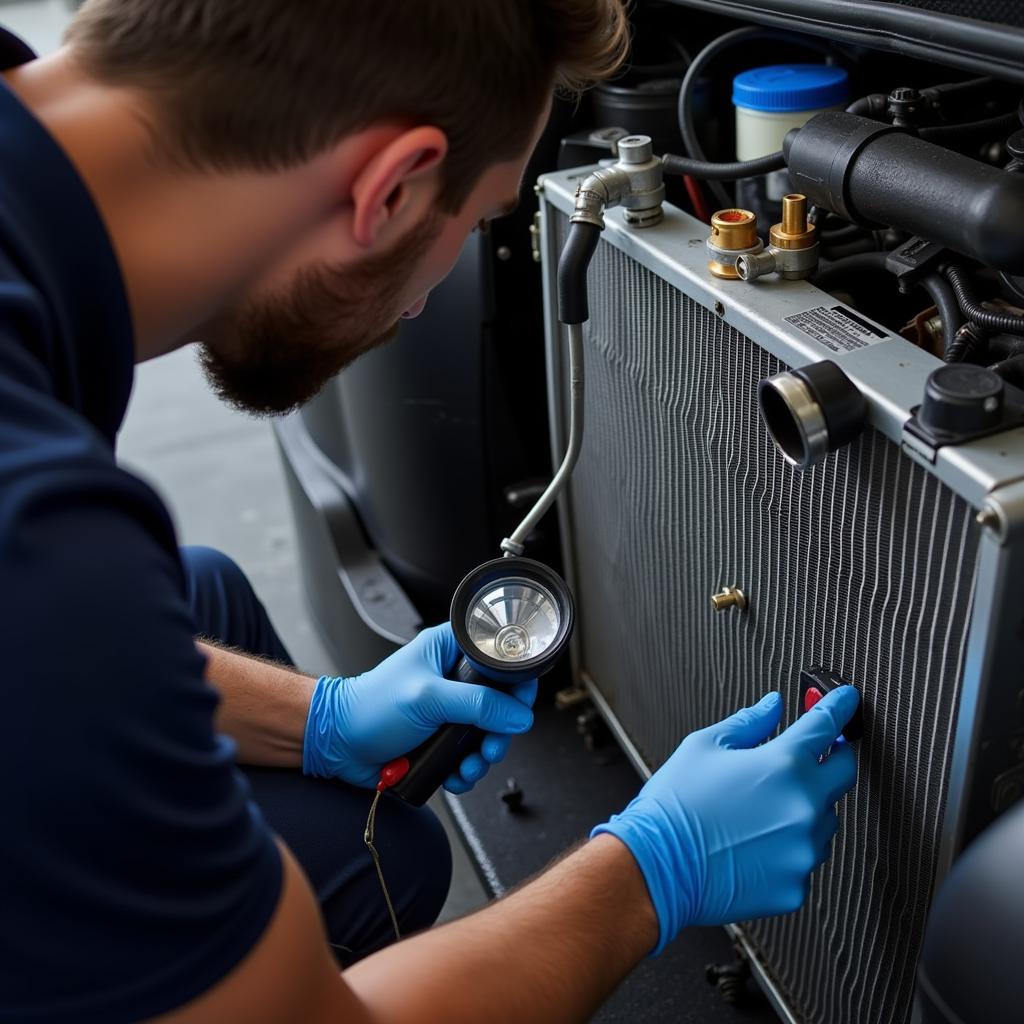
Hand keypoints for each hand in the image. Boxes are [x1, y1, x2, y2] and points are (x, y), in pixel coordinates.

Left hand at [302, 623, 536, 790]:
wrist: (339, 744)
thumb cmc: (370, 706)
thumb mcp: (428, 698)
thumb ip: (477, 704)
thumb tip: (516, 715)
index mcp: (450, 650)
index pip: (500, 658)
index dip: (515, 681)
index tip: (519, 704)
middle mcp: (454, 678)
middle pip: (501, 702)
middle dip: (500, 730)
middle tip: (491, 745)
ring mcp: (449, 710)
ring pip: (488, 733)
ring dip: (484, 755)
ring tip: (469, 766)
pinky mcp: (443, 738)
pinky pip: (470, 755)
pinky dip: (467, 769)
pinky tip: (454, 773)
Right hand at [592, 687, 858, 953]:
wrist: (657, 867)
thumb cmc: (675, 804)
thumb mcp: (704, 746)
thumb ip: (749, 722)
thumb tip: (773, 705)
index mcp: (784, 764)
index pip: (827, 725)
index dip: (839, 706)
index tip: (848, 699)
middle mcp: (805, 806)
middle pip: (844, 772)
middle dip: (833, 757)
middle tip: (813, 754)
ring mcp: (804, 849)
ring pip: (825, 819)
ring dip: (805, 807)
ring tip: (759, 811)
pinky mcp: (797, 884)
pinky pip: (803, 857)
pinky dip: (787, 847)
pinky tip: (752, 843)